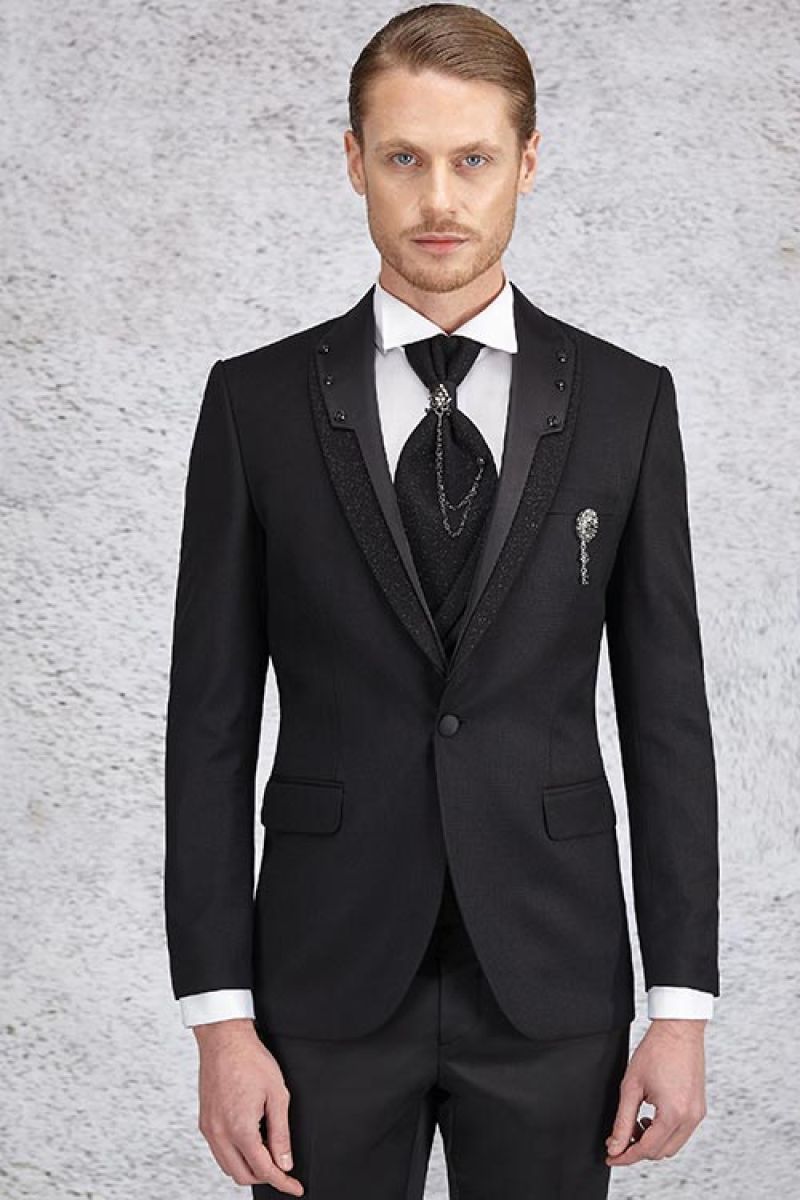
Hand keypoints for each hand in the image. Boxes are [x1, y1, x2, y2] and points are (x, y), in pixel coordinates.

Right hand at [194, 1018, 303, 1193]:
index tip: (294, 1187)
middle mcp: (219, 1133)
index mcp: (240, 1128)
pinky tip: (248, 1143)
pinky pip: (218, 1152)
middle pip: (242, 1176)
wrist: (224, 1039)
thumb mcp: (277, 1094)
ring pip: (228, 1167)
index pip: (263, 1169)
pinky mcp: (204, 1122)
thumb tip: (285, 1161)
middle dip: (265, 1177)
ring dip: (248, 1168)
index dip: (282, 1182)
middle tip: (283, 1168)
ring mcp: (208, 1129)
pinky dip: (234, 1156)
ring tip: (267, 1154)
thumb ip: (281, 1133)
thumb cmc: (250, 1059)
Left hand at [605, 1018, 707, 1166]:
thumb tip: (616, 1145)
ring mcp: (697, 1114)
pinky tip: (650, 1117)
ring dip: (652, 1141)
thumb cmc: (656, 1050)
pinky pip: (681, 1133)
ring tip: (635, 1123)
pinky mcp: (699, 1108)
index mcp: (673, 1114)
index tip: (612, 1156)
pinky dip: (664, 1132)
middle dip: (638, 1149)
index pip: (647, 1149)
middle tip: (619, 1138)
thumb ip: (622, 1120)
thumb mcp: (631, 1086)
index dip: (626, 1156)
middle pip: (661, 1152)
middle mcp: (690, 1118)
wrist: (679, 1029)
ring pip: (672, 1145)